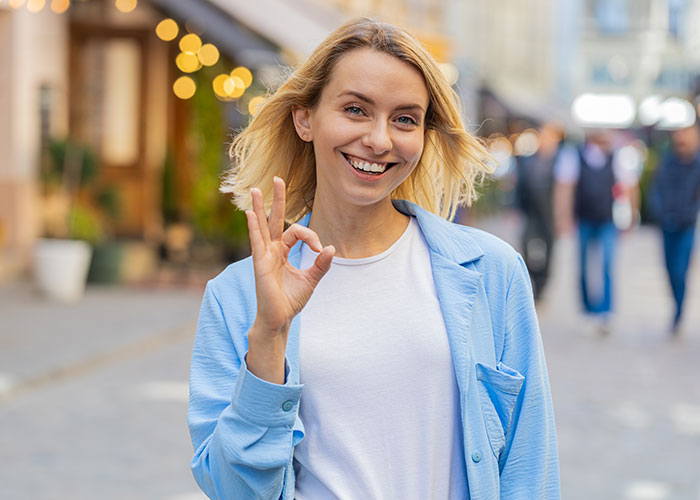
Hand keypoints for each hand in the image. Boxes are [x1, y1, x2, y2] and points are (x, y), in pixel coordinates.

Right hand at [245, 177, 333, 381]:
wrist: (280, 319)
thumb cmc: (292, 300)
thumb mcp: (311, 280)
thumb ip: (320, 264)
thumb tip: (329, 247)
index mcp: (283, 251)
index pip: (296, 232)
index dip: (310, 235)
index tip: (319, 248)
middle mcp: (272, 250)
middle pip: (274, 219)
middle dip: (277, 199)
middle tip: (277, 178)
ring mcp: (264, 255)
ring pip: (262, 226)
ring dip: (260, 207)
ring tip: (257, 189)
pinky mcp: (260, 264)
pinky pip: (256, 242)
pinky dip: (253, 227)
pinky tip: (250, 214)